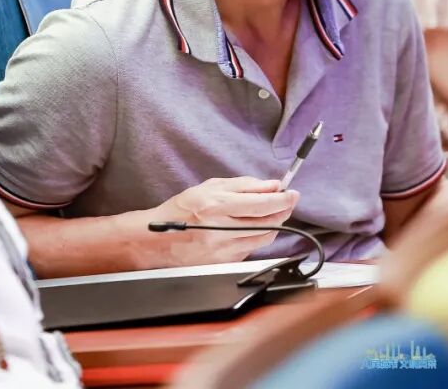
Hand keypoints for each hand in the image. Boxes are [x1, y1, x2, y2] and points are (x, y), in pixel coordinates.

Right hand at [146, 177, 299, 266]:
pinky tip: (251, 228)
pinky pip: (252, 249)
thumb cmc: (180, 211)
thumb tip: (271, 185)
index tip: (292, 193)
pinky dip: (257, 237)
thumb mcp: (210, 187)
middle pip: (268, 222)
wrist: (155, 240)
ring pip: (264, 238)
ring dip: (274, 224)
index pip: (262, 204)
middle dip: (283, 210)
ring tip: (271, 213)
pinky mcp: (224, 262)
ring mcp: (223, 249)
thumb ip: (243, 186)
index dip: (283, 199)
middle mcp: (221, 229)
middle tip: (287, 201)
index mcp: (217, 206)